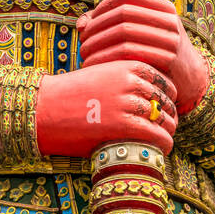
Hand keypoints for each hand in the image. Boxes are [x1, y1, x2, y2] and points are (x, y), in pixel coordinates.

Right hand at [36, 61, 176, 157]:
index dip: (168, 95)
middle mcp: (130, 81)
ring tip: (167, 138)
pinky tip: (164, 148)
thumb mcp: (100, 74)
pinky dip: (164, 142)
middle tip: (169, 124)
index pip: (163, 80)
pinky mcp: (122, 125)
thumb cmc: (71, 93)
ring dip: (169, 130)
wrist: (44, 108)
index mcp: (126, 65)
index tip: (165, 106)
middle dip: (170, 113)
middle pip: (165, 100)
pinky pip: (156, 135)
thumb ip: (124, 79)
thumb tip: (148, 96)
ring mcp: (127, 103)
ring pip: (164, 118)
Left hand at [77, 0, 209, 115]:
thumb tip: (81, 24)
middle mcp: (169, 19)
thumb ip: (110, 25)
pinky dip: (108, 58)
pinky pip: (130, 53)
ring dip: (99, 43)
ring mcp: (171, 38)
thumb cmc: (156, 54)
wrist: (189, 79)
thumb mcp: (141, 34)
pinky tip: (96, 66)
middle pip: (123, 14)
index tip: (89, 23)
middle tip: (82, 42)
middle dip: (97, 27)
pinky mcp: (168, 58)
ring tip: (84, 55)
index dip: (103, 6)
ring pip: (124, 32)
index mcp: (162, 7)